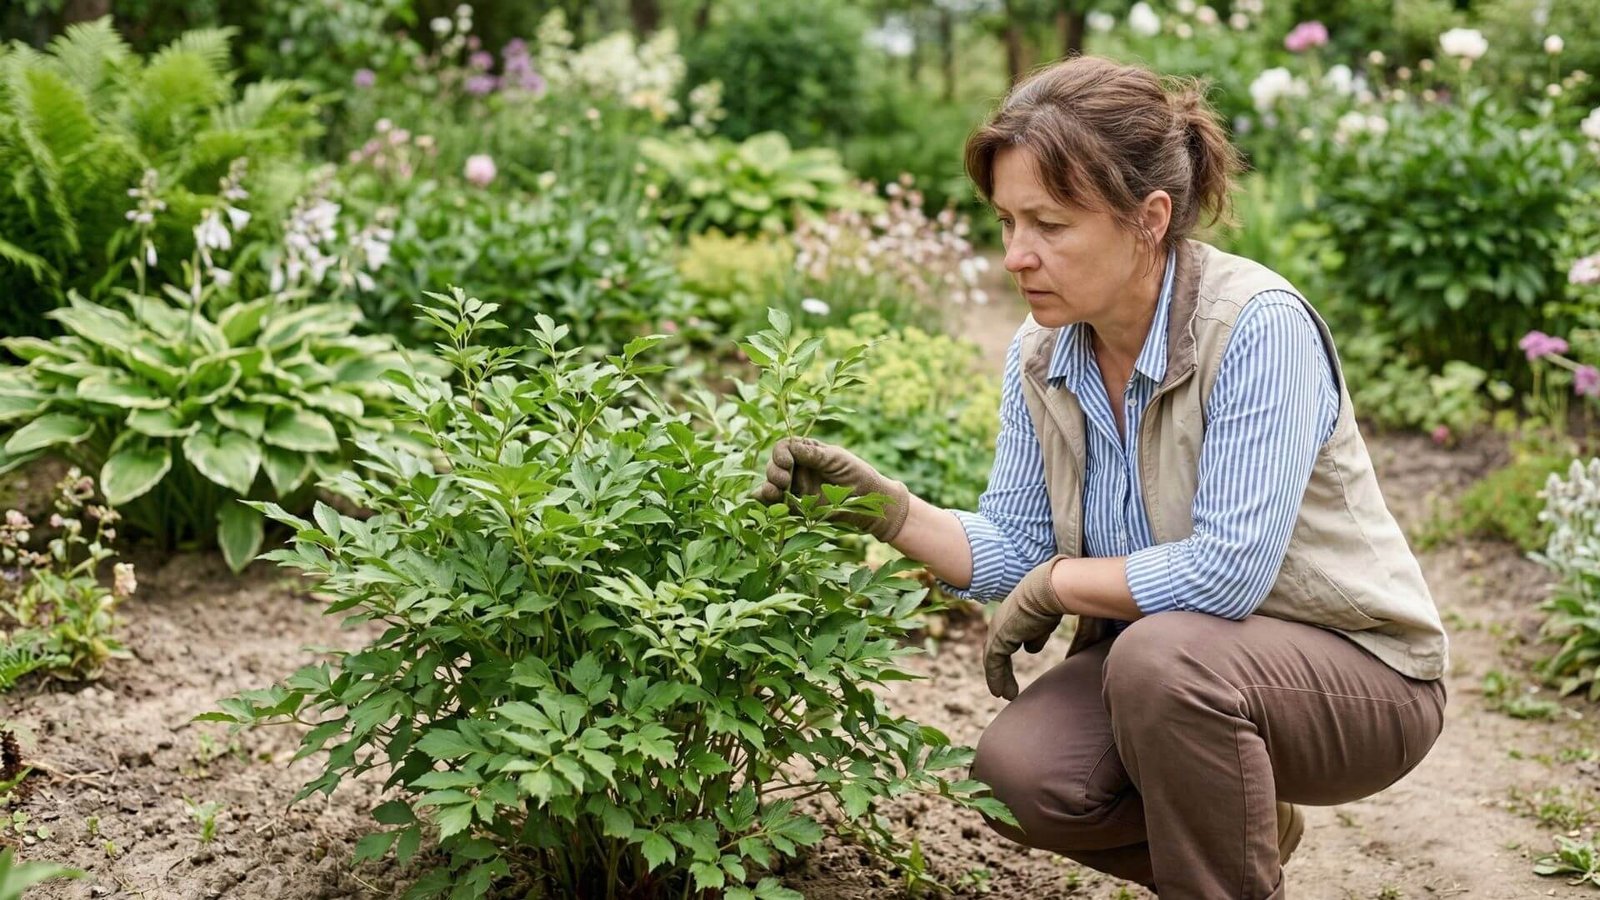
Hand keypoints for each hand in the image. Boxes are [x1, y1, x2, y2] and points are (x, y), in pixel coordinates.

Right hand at [753, 437, 910, 541]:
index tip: (787, 462)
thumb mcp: (838, 460)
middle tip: (785, 481)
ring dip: (768, 487)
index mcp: (807, 452)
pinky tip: (762, 500)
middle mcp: (798, 469)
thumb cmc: (858, 474)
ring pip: (771, 484)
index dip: (780, 454)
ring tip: (775, 492)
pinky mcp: (796, 508)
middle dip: (774, 472)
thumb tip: (791, 445)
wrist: (870, 502)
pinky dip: (765, 502)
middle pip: (774, 466)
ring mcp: (795, 488)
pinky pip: (775, 504)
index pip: (785, 448)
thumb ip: (815, 454)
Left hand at [984, 555, 1070, 699]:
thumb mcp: (1083, 622)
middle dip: (1008, 663)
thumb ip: (1080, 640)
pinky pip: (993, 661)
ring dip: (1001, 675)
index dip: (1031, 638)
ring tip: (1007, 694)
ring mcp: (1003, 624)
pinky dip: (995, 677)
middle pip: (1007, 641)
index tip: (1033, 649)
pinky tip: (1000, 693)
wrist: (1059, 587)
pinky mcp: (999, 636)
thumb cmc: (1075, 599)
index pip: (1027, 622)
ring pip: (997, 654)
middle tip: (1012, 683)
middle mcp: (1013, 614)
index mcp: (1031, 604)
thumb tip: (1075, 657)